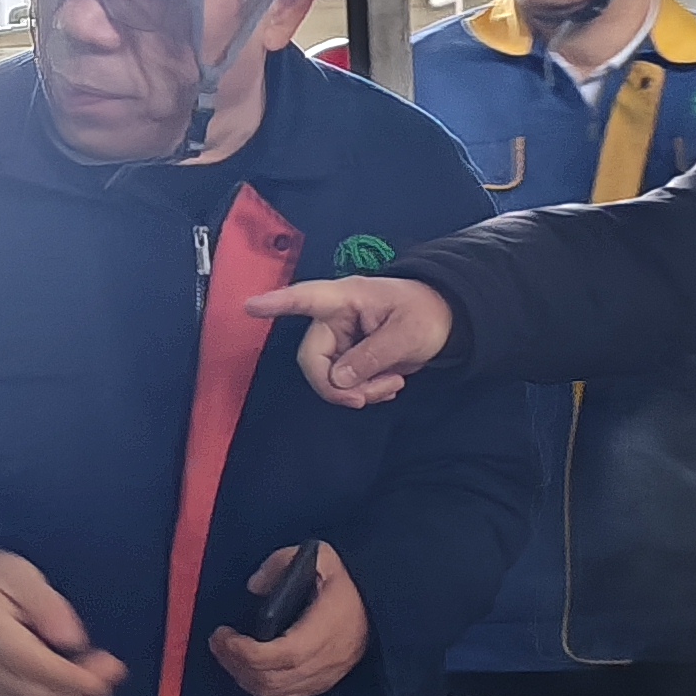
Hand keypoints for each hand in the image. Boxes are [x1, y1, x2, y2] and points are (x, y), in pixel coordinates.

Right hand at [0, 548, 126, 695]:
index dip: (70, 677)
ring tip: (99, 675)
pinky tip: (76, 683)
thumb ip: (46, 604)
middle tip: (113, 670)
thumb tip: (71, 640)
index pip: (29, 662)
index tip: (104, 679)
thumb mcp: (19, 572)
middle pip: (33, 693)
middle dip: (79, 690)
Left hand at [210, 542, 369, 695]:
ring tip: (227, 653)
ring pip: (273, 693)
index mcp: (327, 628)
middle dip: (235, 662)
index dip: (246, 652)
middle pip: (271, 679)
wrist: (379, 606)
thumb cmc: (348, 582)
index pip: (282, 654)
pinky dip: (258, 686)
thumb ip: (282, 564)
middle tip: (217, 641)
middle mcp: (326, 659)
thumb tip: (254, 586)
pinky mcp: (321, 684)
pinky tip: (246, 667)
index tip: (225, 635)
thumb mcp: (320, 556)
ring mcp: (324, 676)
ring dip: (243, 677)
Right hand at [247, 276, 454, 406]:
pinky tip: (387, 385)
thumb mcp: (407, 336)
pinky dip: (363, 392)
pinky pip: (341, 384)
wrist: (445, 322)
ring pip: (328, 377)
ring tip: (392, 385)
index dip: (278, 303)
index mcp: (346, 298)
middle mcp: (335, 318)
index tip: (250, 307)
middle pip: (313, 359)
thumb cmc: (427, 314)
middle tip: (371, 396)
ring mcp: (339, 338)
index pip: (306, 299)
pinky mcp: (346, 357)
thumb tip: (338, 379)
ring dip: (358, 392)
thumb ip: (372, 357)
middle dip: (340, 386)